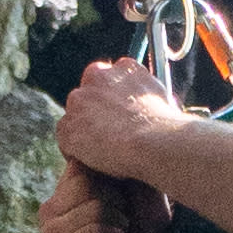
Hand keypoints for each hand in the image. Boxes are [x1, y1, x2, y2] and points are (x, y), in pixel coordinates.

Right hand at [38, 151, 166, 232]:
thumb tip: (100, 140)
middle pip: (82, 180)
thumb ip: (120, 161)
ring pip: (89, 205)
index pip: (79, 158)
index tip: (125, 196)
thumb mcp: (141, 189)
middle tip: (123, 220)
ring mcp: (51, 232)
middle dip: (115, 199)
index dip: (110, 175)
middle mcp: (53, 207)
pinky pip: (89, 230)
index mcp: (66, 188)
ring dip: (116, 221)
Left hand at [58, 56, 190, 194]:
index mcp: (123, 68)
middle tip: (110, 135)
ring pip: (76, 118)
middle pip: (89, 95)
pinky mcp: (68, 127)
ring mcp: (78, 101)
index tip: (119, 115)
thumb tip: (153, 103)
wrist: (153, 141)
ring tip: (104, 153)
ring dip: (85, 132)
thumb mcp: (162, 98)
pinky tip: (95, 164)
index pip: (110, 79)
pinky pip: (67, 141)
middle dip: (95, 113)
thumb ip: (147, 95)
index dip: (113, 100)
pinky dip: (77, 152)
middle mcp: (97, 77)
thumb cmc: (165, 125)